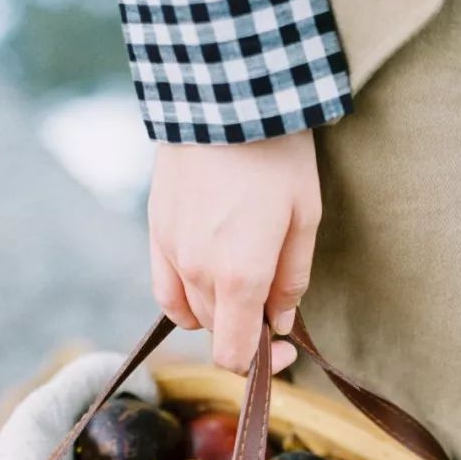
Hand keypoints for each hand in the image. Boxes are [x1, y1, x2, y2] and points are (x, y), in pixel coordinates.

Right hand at [148, 132, 322, 372]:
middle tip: (276, 305)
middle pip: (218, 334)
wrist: (222, 94)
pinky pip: (166, 289)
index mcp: (241, 276)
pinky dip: (186, 298)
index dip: (264, 365)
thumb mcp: (304, 217)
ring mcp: (171, 252)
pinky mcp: (155, 230)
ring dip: (220, 312)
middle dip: (248, 332)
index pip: (236, 355)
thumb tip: (281, 321)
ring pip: (191, 313)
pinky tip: (208, 282)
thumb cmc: (277, 154)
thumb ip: (292, 280)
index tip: (285, 350)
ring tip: (245, 284)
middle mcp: (198, 272)